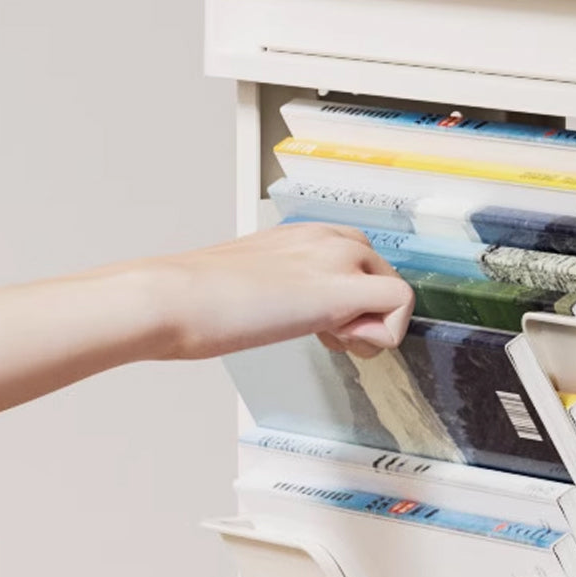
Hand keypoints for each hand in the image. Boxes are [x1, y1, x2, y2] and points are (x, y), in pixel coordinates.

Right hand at [142, 223, 414, 359]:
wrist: (174, 299)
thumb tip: (289, 311)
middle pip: (383, 275)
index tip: (318, 324)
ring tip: (327, 339)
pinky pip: (402, 304)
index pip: (359, 261)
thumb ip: (286, 289)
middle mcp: (327, 236)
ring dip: (370, 327)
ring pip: (396, 291)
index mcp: (305, 234)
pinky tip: (339, 342)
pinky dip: (383, 335)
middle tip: (326, 337)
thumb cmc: (197, 300)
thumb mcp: (254, 283)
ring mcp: (337, 257)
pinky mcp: (342, 287)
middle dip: (364, 315)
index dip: (349, 301)